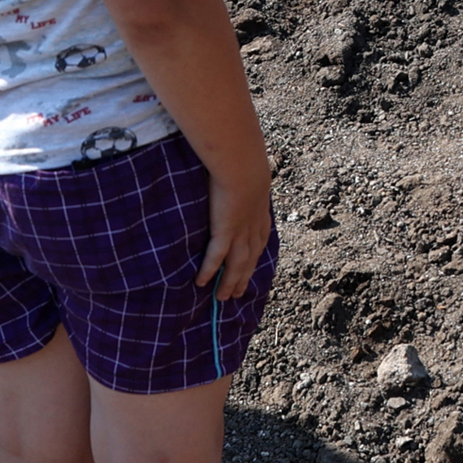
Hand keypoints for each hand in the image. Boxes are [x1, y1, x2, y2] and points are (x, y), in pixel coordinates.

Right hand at [197, 164, 273, 300]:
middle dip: (243, 278)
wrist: (244, 165)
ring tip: (221, 298)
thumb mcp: (251, 178)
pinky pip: (216, 258)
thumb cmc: (245, 165)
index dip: (253, 260)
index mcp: (260, 217)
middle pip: (249, 261)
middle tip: (236, 294)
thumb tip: (239, 183)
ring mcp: (240, 233)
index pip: (258, 245)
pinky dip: (209, 271)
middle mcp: (253, 230)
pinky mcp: (225, 232)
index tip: (249, 272)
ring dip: (229, 283)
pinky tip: (201, 283)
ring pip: (236, 266)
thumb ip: (246, 187)